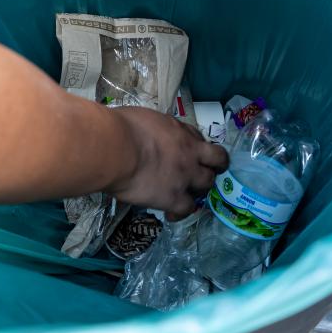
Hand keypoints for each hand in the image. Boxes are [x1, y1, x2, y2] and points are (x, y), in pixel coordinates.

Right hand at [109, 107, 228, 219]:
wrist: (115, 149)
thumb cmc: (120, 128)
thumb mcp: (143, 119)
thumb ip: (152, 130)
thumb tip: (143, 136)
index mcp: (180, 131)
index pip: (198, 137)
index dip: (196, 146)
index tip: (188, 151)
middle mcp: (190, 153)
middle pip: (216, 160)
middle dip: (210, 167)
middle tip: (200, 173)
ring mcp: (186, 176)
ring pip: (207, 184)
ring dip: (199, 189)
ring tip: (186, 194)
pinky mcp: (174, 197)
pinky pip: (187, 209)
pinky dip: (180, 212)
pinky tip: (170, 213)